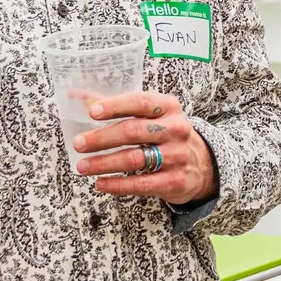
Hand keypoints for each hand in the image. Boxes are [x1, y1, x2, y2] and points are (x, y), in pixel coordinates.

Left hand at [70, 92, 216, 205]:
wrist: (202, 164)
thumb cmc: (166, 134)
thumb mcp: (152, 115)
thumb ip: (117, 106)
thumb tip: (77, 95)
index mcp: (168, 107)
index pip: (140, 102)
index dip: (115, 106)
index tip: (92, 112)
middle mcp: (175, 129)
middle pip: (133, 132)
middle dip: (101, 138)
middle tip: (78, 144)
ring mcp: (177, 156)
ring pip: (134, 159)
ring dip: (104, 163)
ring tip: (82, 166)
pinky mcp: (175, 181)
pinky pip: (141, 184)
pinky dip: (117, 185)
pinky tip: (100, 183)